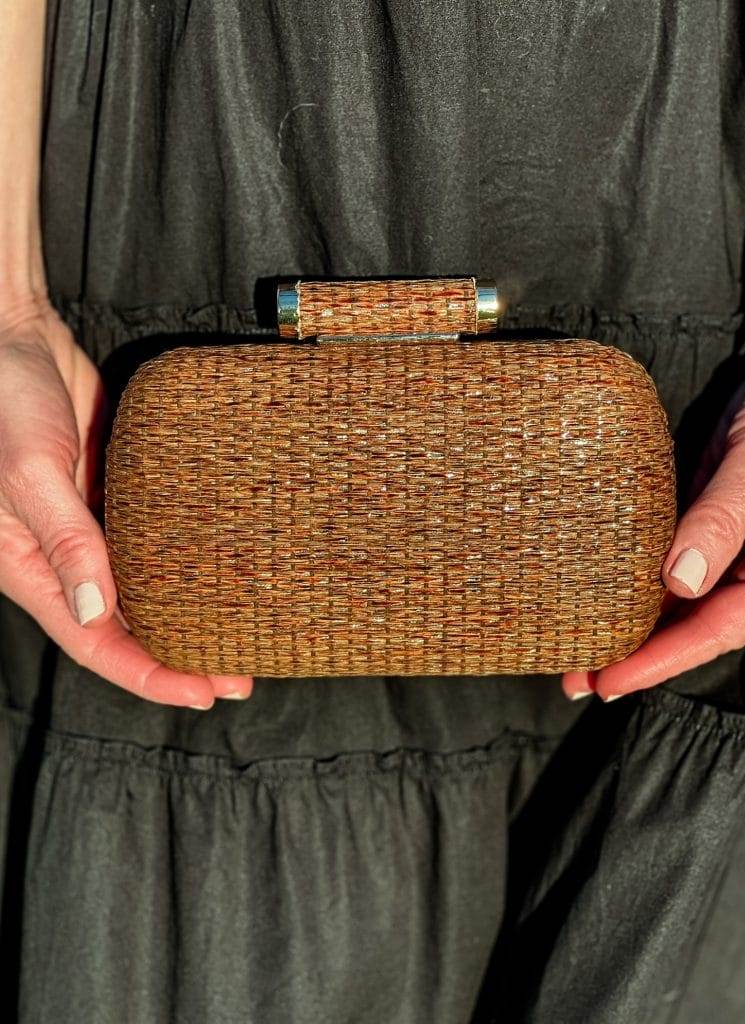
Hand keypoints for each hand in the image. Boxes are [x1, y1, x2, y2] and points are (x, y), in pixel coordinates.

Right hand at [0, 296, 252, 706]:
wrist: (15, 338)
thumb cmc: (5, 403)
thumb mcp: (30, 473)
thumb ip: (64, 540)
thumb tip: (96, 612)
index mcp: (31, 568)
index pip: (94, 642)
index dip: (148, 675)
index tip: (202, 693)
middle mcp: (65, 558)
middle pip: (125, 626)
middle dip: (178, 658)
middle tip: (238, 677)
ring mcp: (93, 527)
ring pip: (143, 589)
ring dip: (187, 615)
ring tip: (241, 635)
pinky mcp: (117, 494)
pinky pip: (153, 542)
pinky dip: (185, 564)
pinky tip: (221, 573)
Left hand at [562, 367, 744, 701]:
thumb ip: (720, 522)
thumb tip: (678, 582)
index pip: (714, 630)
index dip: (660, 660)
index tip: (608, 683)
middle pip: (691, 624)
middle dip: (635, 655)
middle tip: (577, 681)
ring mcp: (725, 546)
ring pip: (676, 597)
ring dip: (630, 623)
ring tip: (577, 651)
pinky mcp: (702, 519)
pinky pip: (669, 561)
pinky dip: (635, 581)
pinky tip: (600, 595)